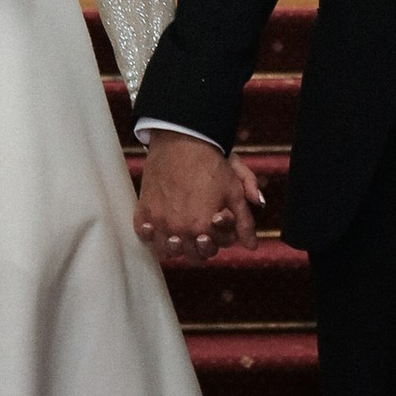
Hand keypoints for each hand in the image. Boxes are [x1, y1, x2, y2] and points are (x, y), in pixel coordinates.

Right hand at [133, 132, 262, 267]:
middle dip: (198, 246)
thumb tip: (252, 246)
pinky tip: (156, 225)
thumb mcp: (235, 192)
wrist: (183, 140)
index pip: (210, 251)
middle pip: (190, 255)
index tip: (214, 225)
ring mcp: (159, 222)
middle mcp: (180, 230)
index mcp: (204, 228)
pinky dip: (149, 233)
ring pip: (165, 251)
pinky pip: (143, 233)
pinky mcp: (144, 210)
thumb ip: (245, 223)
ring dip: (174, 245)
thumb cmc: (211, 164)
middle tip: (199, 231)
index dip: (215, 240)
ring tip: (178, 232)